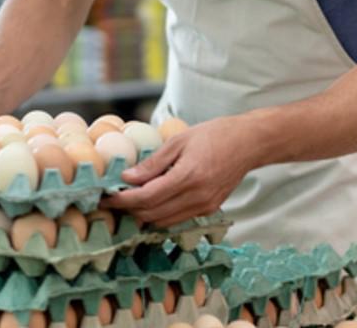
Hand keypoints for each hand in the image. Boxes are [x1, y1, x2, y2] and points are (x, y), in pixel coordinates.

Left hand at [102, 116, 260, 227]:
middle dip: (130, 210)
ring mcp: (205, 206)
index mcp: (189, 176)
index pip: (146, 198)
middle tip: (114, 199)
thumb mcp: (179, 141)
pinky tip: (154, 200)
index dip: (123, 200)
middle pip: (152, 214)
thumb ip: (153, 163)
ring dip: (145, 214)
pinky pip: (178, 219)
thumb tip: (127, 178)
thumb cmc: (215, 135)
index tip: (107, 197)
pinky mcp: (209, 209)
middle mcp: (197, 197)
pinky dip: (162, 214)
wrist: (249, 143)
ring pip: (164, 221)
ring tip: (131, 200)